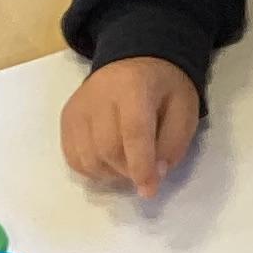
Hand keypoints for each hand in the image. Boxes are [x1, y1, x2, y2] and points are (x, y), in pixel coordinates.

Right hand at [61, 56, 199, 197]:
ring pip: (88, 158)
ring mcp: (78, 107)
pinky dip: (94, 170)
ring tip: (128, 162)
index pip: (133, 131)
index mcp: (133, 87)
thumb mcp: (184, 110)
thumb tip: (156, 174)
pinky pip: (74, 158)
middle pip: (108, 149)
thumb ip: (173, 143)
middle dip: (129, 171)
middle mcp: (98, 95)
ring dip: (112, 173)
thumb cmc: (164, 89)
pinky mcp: (67, 118)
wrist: (135, 61)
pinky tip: (109, 161)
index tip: (149, 190)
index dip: (141, 166)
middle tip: (145, 170)